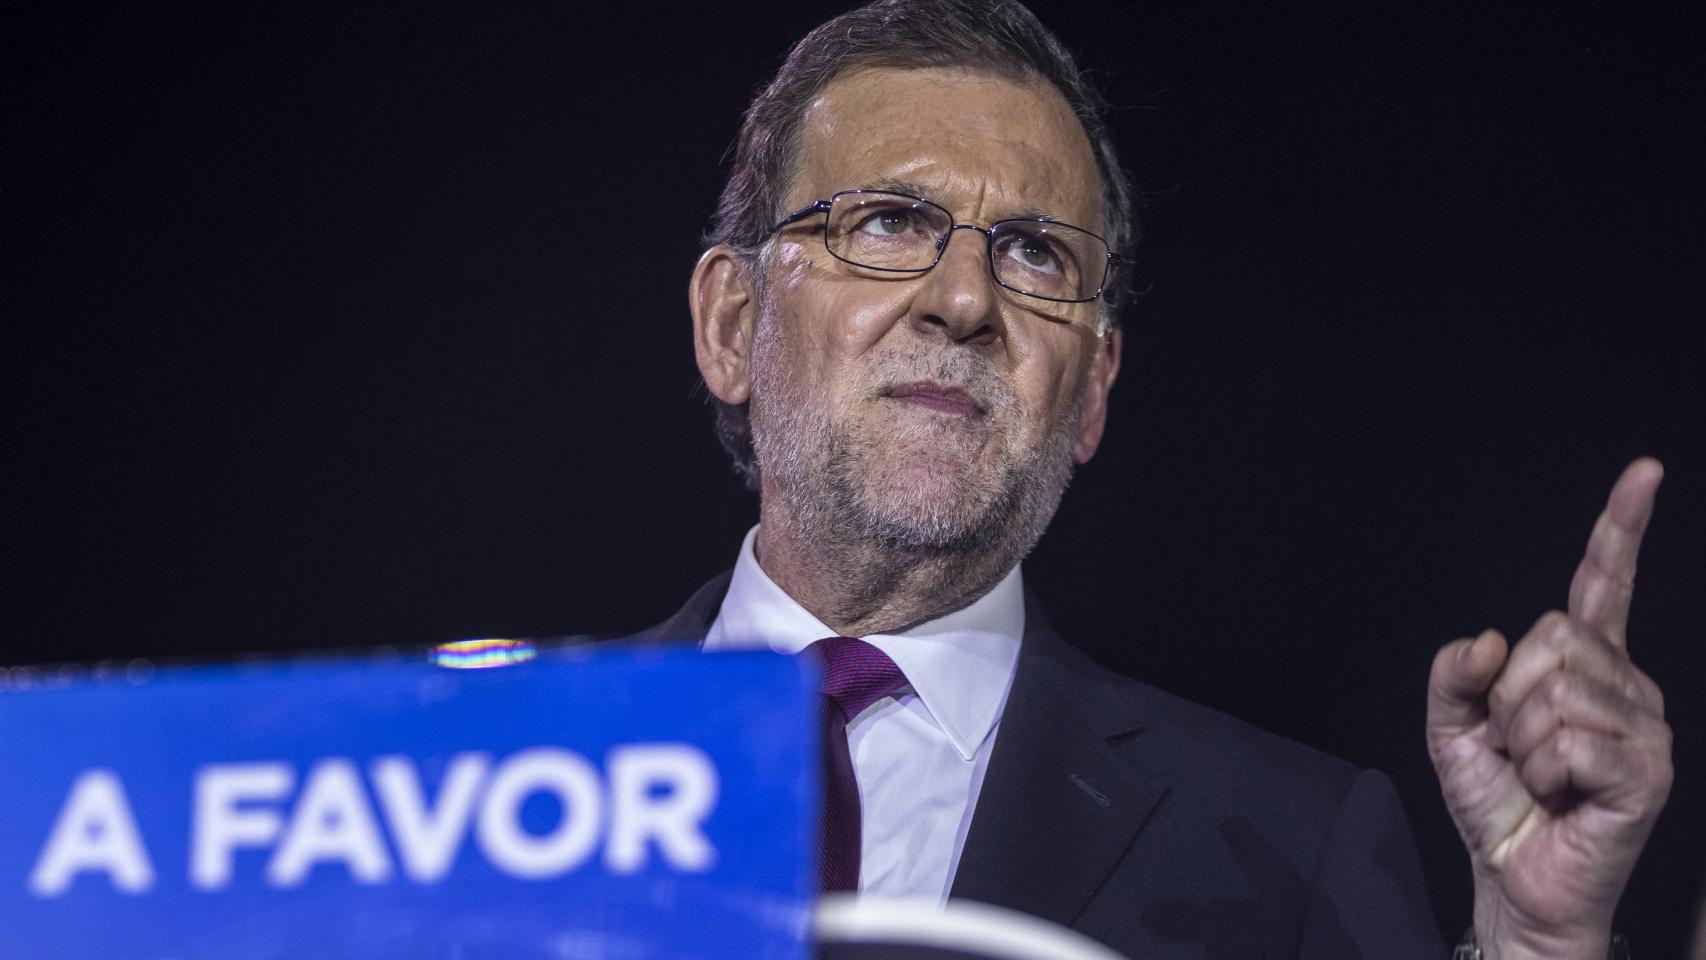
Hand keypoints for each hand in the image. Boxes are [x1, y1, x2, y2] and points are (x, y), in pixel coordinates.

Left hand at [1426, 458, 1672, 959]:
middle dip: (1507, 693)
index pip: (1601, 583)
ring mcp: (1643, 726)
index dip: (1621, 527)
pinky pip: (1569, 738)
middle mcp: (1625, 683)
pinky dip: (1541, 768)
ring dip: (1521, 739)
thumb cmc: (1496, 799)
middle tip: (1516, 743)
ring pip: (1554, 689)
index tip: (1646, 471)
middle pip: (1550, 636)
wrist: (1513, 877)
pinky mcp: (1646, 770)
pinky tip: (1559, 793)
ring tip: (1539, 774)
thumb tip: (1487, 640)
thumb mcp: (1451, 726)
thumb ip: (1454, 673)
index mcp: (1583, 663)